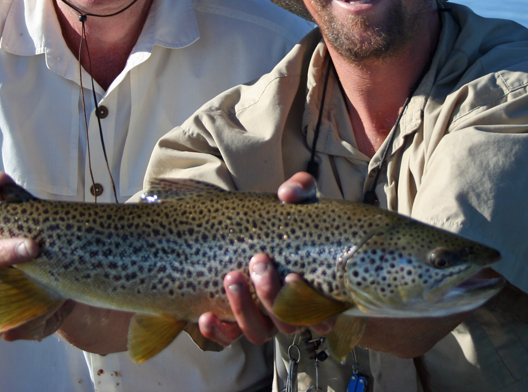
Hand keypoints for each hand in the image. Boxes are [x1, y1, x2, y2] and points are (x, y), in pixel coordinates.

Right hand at [0, 172, 73, 340]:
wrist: (59, 273)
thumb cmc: (29, 242)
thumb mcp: (24, 219)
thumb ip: (10, 201)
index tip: (32, 244)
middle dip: (5, 280)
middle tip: (40, 258)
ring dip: (28, 299)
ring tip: (55, 280)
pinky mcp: (10, 330)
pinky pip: (20, 330)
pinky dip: (42, 314)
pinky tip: (60, 297)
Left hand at [197, 173, 323, 346]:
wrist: (261, 230)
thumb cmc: (290, 219)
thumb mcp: (299, 202)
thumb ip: (300, 190)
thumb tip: (289, 193)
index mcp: (316, 293)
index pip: (321, 317)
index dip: (310, 307)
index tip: (293, 276)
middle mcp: (292, 314)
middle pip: (286, 324)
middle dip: (270, 295)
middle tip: (258, 260)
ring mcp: (264, 321)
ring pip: (258, 333)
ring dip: (244, 310)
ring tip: (231, 277)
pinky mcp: (237, 322)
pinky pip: (229, 338)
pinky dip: (218, 332)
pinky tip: (205, 316)